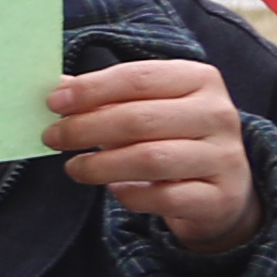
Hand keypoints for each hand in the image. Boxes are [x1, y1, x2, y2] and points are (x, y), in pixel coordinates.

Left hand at [49, 57, 256, 253]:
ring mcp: (224, 158)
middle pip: (139, 118)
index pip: (138, 78)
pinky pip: (164, 198)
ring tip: (74, 167)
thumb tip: (57, 88)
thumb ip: (107, 98)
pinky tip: (116, 190)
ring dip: (101, 165)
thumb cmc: (173, 140)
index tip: (54, 102)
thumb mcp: (147, 110)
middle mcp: (218, 114)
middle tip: (52, 137)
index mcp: (200, 79)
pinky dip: (131, 195)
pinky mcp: (219, 198)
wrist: (222, 192)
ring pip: (150, 159)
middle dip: (86, 128)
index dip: (91, 89)